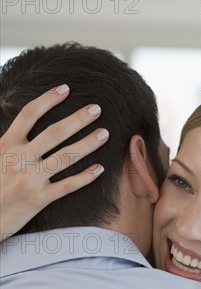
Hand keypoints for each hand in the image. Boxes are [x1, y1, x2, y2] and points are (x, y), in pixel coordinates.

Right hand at [0, 85, 108, 240]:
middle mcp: (19, 159)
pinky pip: (66, 186)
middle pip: (53, 133)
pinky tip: (99, 169)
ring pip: (64, 157)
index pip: (29, 115)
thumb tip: (22, 125)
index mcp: (6, 145)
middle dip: (77, 119)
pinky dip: (84, 177)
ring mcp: (29, 179)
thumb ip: (7, 142)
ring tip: (104, 134)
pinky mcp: (37, 199)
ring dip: (86, 144)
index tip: (65, 88)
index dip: (47, 100)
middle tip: (96, 109)